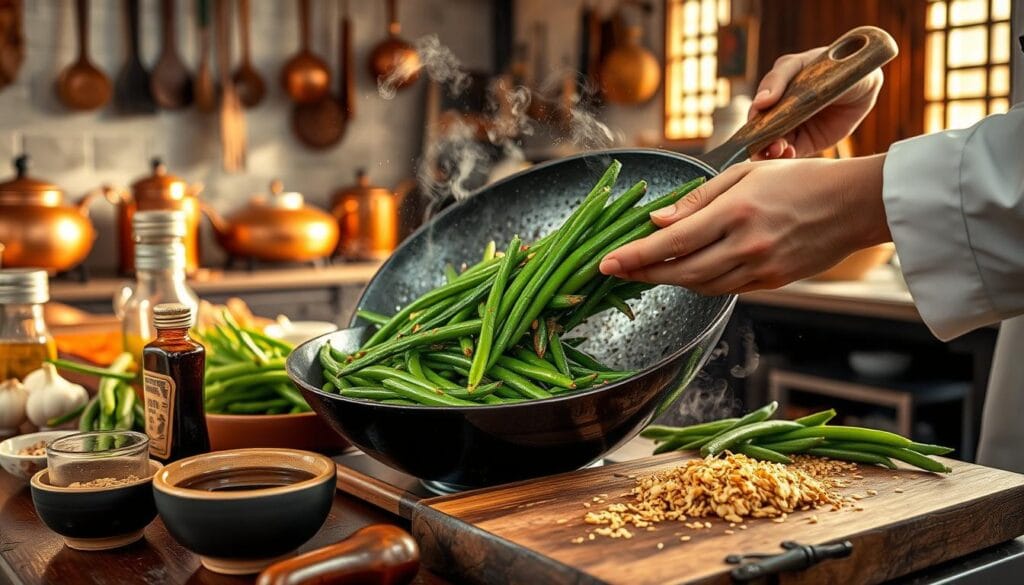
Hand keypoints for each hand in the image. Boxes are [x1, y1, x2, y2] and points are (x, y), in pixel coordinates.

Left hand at [598, 155, 889, 294]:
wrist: (856, 204)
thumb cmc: (800, 179)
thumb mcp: (746, 174)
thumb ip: (699, 199)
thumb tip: (658, 221)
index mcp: (735, 212)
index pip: (671, 241)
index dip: (635, 256)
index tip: (606, 264)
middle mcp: (745, 245)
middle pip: (680, 271)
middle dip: (643, 274)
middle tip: (616, 273)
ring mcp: (760, 268)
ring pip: (701, 285)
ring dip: (670, 280)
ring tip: (646, 271)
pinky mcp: (773, 282)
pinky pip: (725, 288)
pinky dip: (700, 282)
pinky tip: (686, 272)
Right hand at [750, 48, 883, 159]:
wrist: (866, 82)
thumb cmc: (833, 67)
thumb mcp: (802, 65)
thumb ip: (778, 79)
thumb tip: (759, 103)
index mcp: (776, 90)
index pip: (757, 109)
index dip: (753, 120)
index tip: (755, 127)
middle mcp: (780, 110)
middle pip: (761, 131)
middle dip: (760, 141)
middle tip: (766, 145)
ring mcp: (793, 127)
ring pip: (773, 143)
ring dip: (770, 150)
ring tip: (778, 151)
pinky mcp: (806, 141)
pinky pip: (790, 152)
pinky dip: (786, 156)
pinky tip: (789, 153)